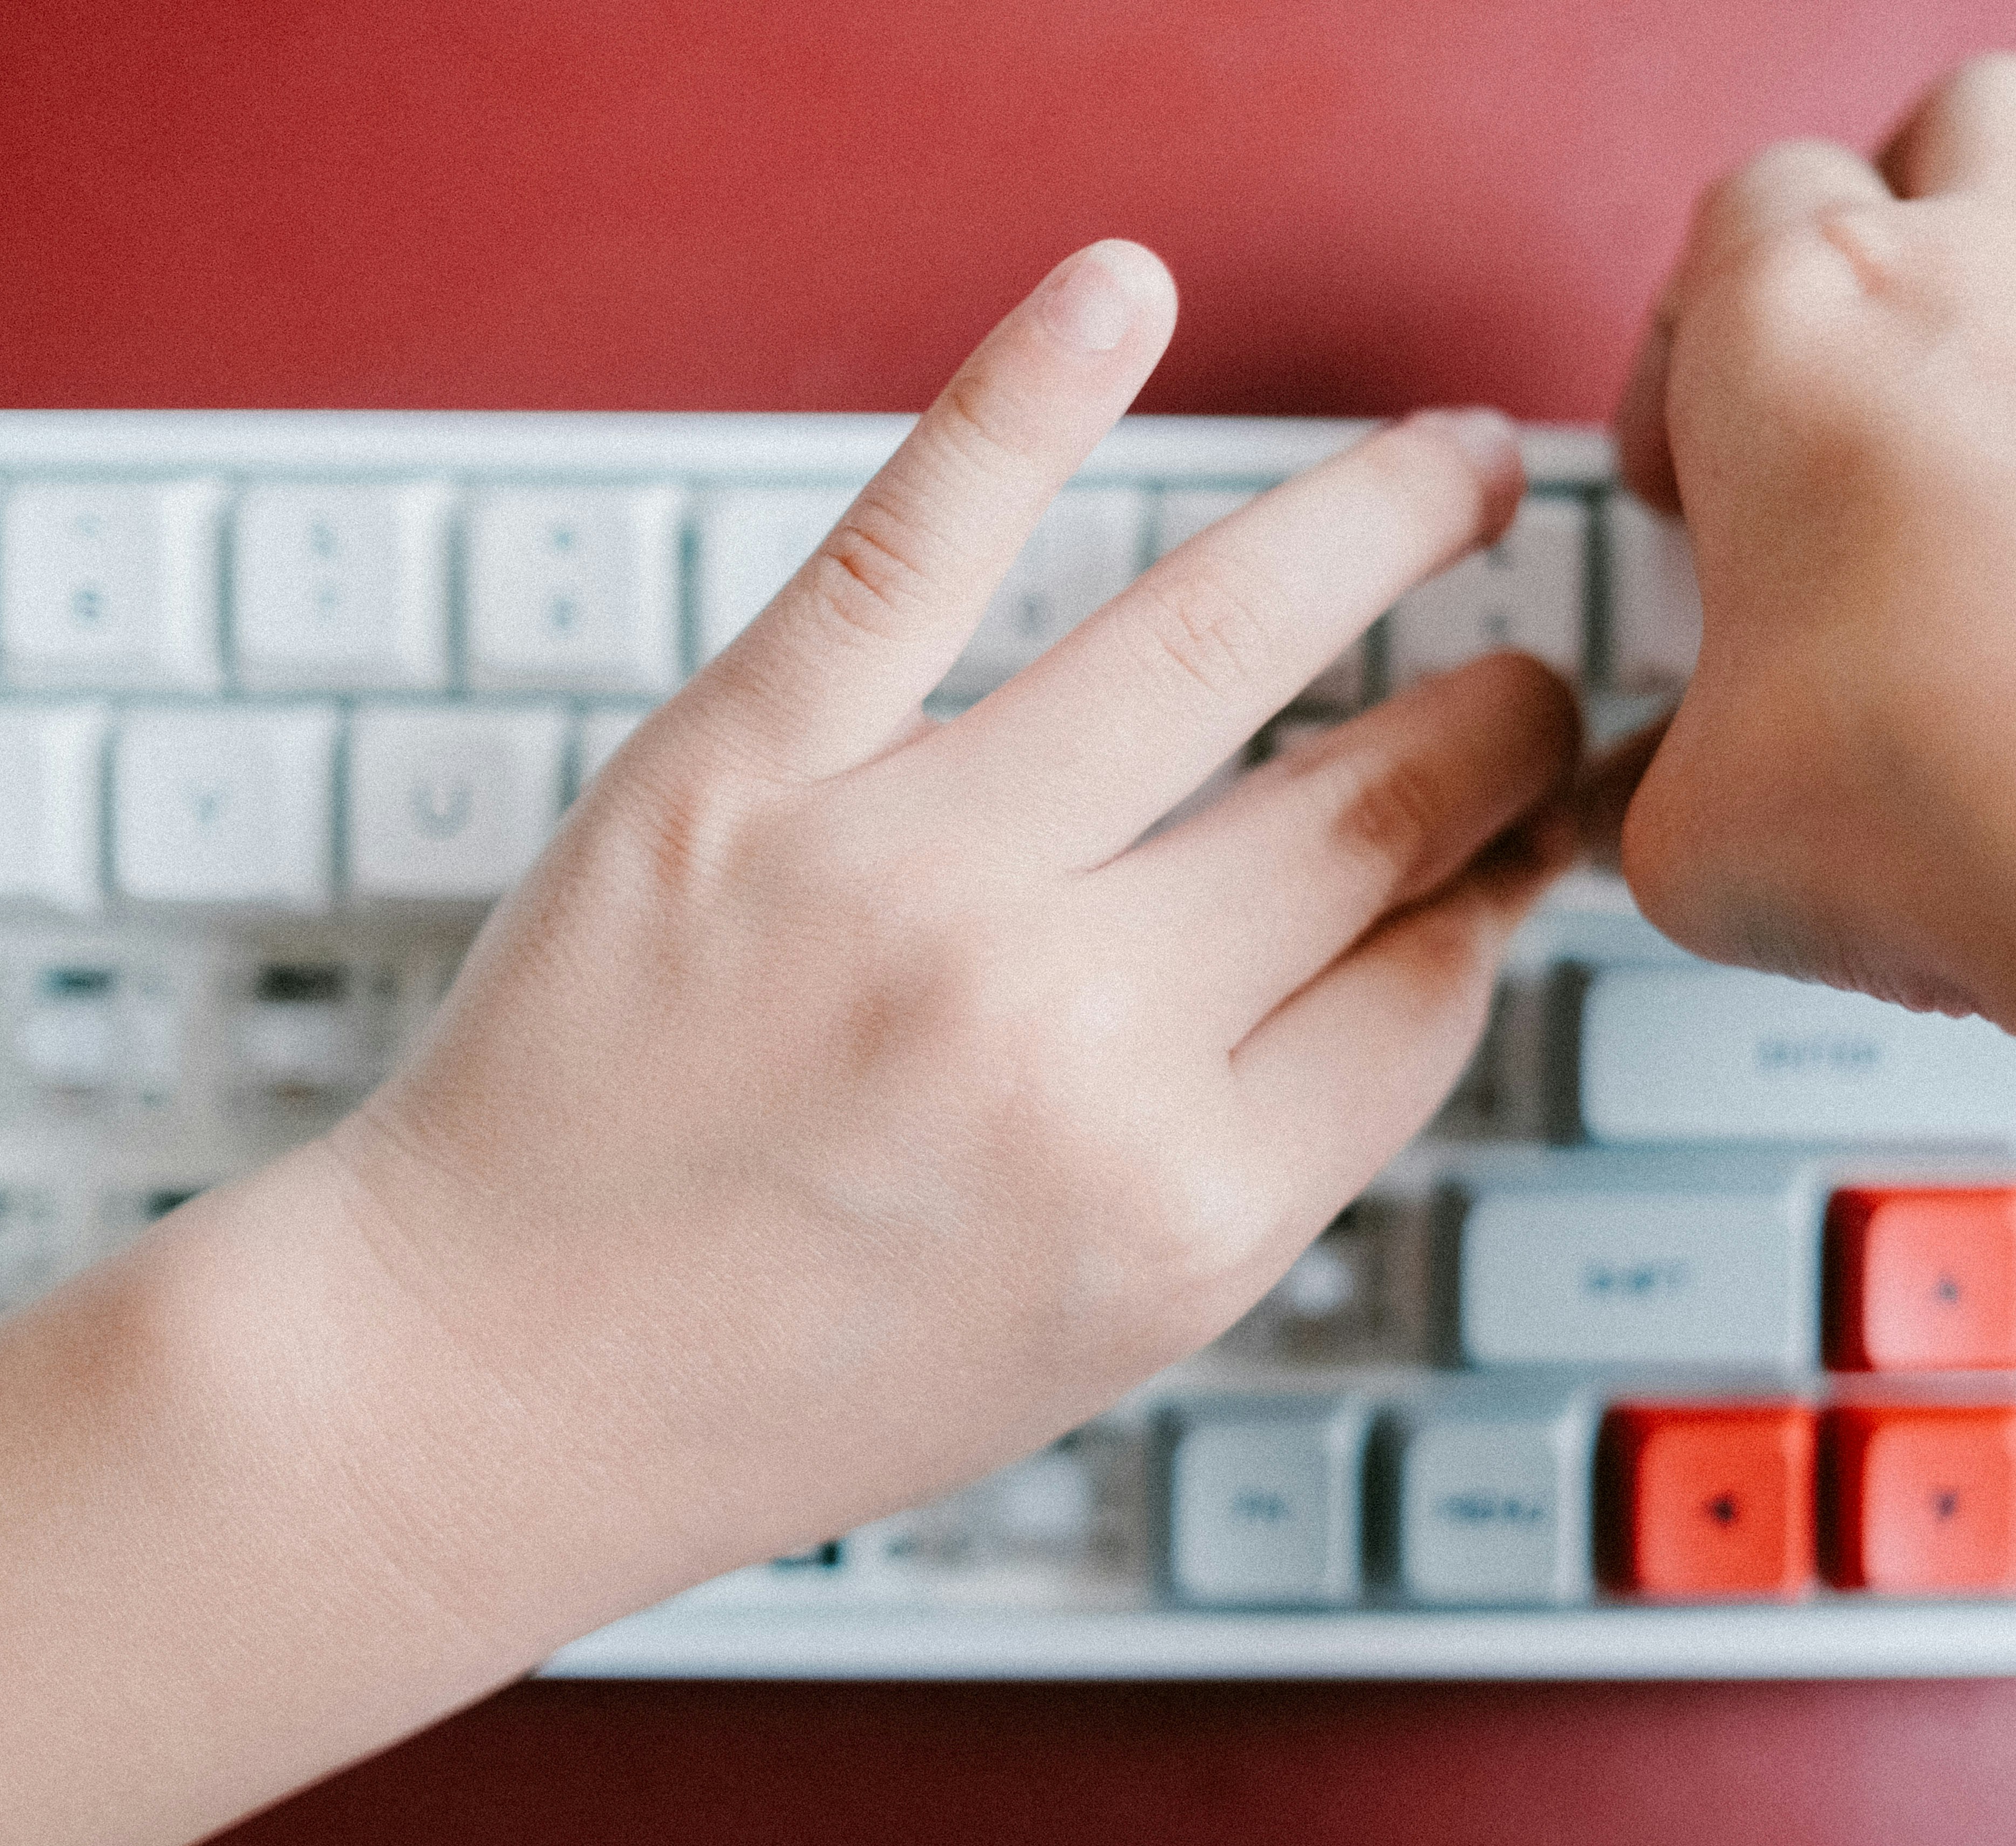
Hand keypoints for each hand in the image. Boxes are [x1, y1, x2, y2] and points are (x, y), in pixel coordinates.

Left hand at [308, 241, 1577, 1586]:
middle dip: (1491, 718)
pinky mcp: (737, 771)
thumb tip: (1441, 925)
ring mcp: (901, 882)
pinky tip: (1122, 297)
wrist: (491, 1378)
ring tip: (1465, 467)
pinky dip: (1026, 398)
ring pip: (1208, 641)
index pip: (1424, 978)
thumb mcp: (1096, 1327)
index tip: (1519, 819)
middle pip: (1366, 808)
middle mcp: (1066, 1037)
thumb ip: (1281, 1139)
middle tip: (1524, 666)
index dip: (1497, 880)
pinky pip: (911, 549)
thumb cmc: (785, 1367)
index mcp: (1180, 1202)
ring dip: (1375, 525)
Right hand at [1608, 55, 2015, 1032]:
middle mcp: (2007, 287)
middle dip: (1908, 222)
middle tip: (1859, 386)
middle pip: (1960, 126)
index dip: (1693, 352)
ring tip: (1998, 516)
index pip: (1737, 218)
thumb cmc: (1952, 798)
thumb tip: (1661, 822)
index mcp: (1806, 320)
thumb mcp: (1696, 833)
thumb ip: (1660, 792)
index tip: (1693, 487)